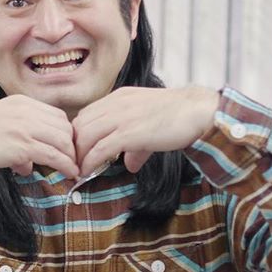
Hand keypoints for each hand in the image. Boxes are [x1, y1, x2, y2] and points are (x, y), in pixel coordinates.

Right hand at [0, 95, 78, 177]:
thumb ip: (16, 140)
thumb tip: (27, 165)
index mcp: (20, 102)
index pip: (56, 115)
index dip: (65, 133)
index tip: (67, 148)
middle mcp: (25, 111)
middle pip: (64, 126)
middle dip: (72, 145)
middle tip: (74, 160)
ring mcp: (24, 127)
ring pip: (62, 141)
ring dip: (71, 157)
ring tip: (74, 169)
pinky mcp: (22, 145)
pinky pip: (54, 155)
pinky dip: (66, 166)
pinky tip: (70, 174)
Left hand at [71, 85, 218, 177]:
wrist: (198, 110)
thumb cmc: (177, 117)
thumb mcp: (149, 125)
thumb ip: (135, 145)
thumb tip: (130, 164)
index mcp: (118, 98)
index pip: (85, 114)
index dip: (77, 134)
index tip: (77, 151)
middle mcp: (115, 104)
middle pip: (79, 125)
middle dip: (73, 147)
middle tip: (73, 164)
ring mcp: (121, 117)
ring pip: (84, 136)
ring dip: (78, 156)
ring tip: (78, 170)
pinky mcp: (129, 133)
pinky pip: (100, 148)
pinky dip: (89, 162)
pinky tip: (87, 172)